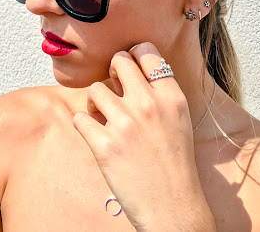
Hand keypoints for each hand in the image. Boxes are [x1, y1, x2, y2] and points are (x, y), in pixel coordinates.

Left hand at [72, 42, 215, 231]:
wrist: (173, 208)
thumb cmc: (175, 164)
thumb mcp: (179, 120)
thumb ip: (161, 93)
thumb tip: (135, 70)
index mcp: (171, 97)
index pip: (146, 51)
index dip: (133, 55)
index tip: (128, 68)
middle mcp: (149, 104)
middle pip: (118, 60)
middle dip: (111, 70)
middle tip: (113, 87)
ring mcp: (125, 124)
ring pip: (95, 90)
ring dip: (95, 102)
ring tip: (103, 117)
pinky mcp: (104, 144)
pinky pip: (80, 119)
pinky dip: (84, 126)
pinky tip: (95, 136)